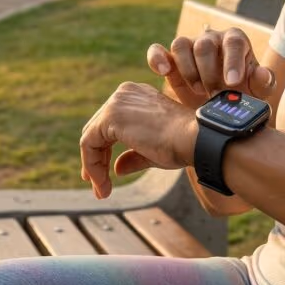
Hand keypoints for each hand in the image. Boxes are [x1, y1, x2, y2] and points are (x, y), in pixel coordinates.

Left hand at [79, 82, 195, 198]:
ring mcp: (116, 102)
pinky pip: (89, 144)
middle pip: (97, 130)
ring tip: (103, 190)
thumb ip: (133, 156)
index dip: (103, 151)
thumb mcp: (153, 151)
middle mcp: (124, 93)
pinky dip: (92, 166)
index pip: (109, 124)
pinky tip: (102, 183)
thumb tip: (117, 169)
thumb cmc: (182, 144)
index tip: (103, 176)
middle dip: (96, 160)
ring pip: (91, 138)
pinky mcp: (111, 116)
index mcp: (136, 96)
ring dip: (94, 167)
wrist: (195, 139)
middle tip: (98, 186)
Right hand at [146, 28, 278, 110]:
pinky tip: (164, 72)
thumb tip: (261, 73)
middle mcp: (211, 39)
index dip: (232, 61)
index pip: (233, 42)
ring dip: (188, 69)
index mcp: (235, 41)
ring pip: (181, 44)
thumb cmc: (244, 94)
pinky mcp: (170, 60)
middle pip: (204, 44)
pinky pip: (158, 50)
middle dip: (209, 72)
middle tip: (215, 94)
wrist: (222, 107)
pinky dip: (157, 58)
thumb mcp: (258, 92)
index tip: (233, 82)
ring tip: (198, 89)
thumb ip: (264, 82)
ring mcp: (189, 48)